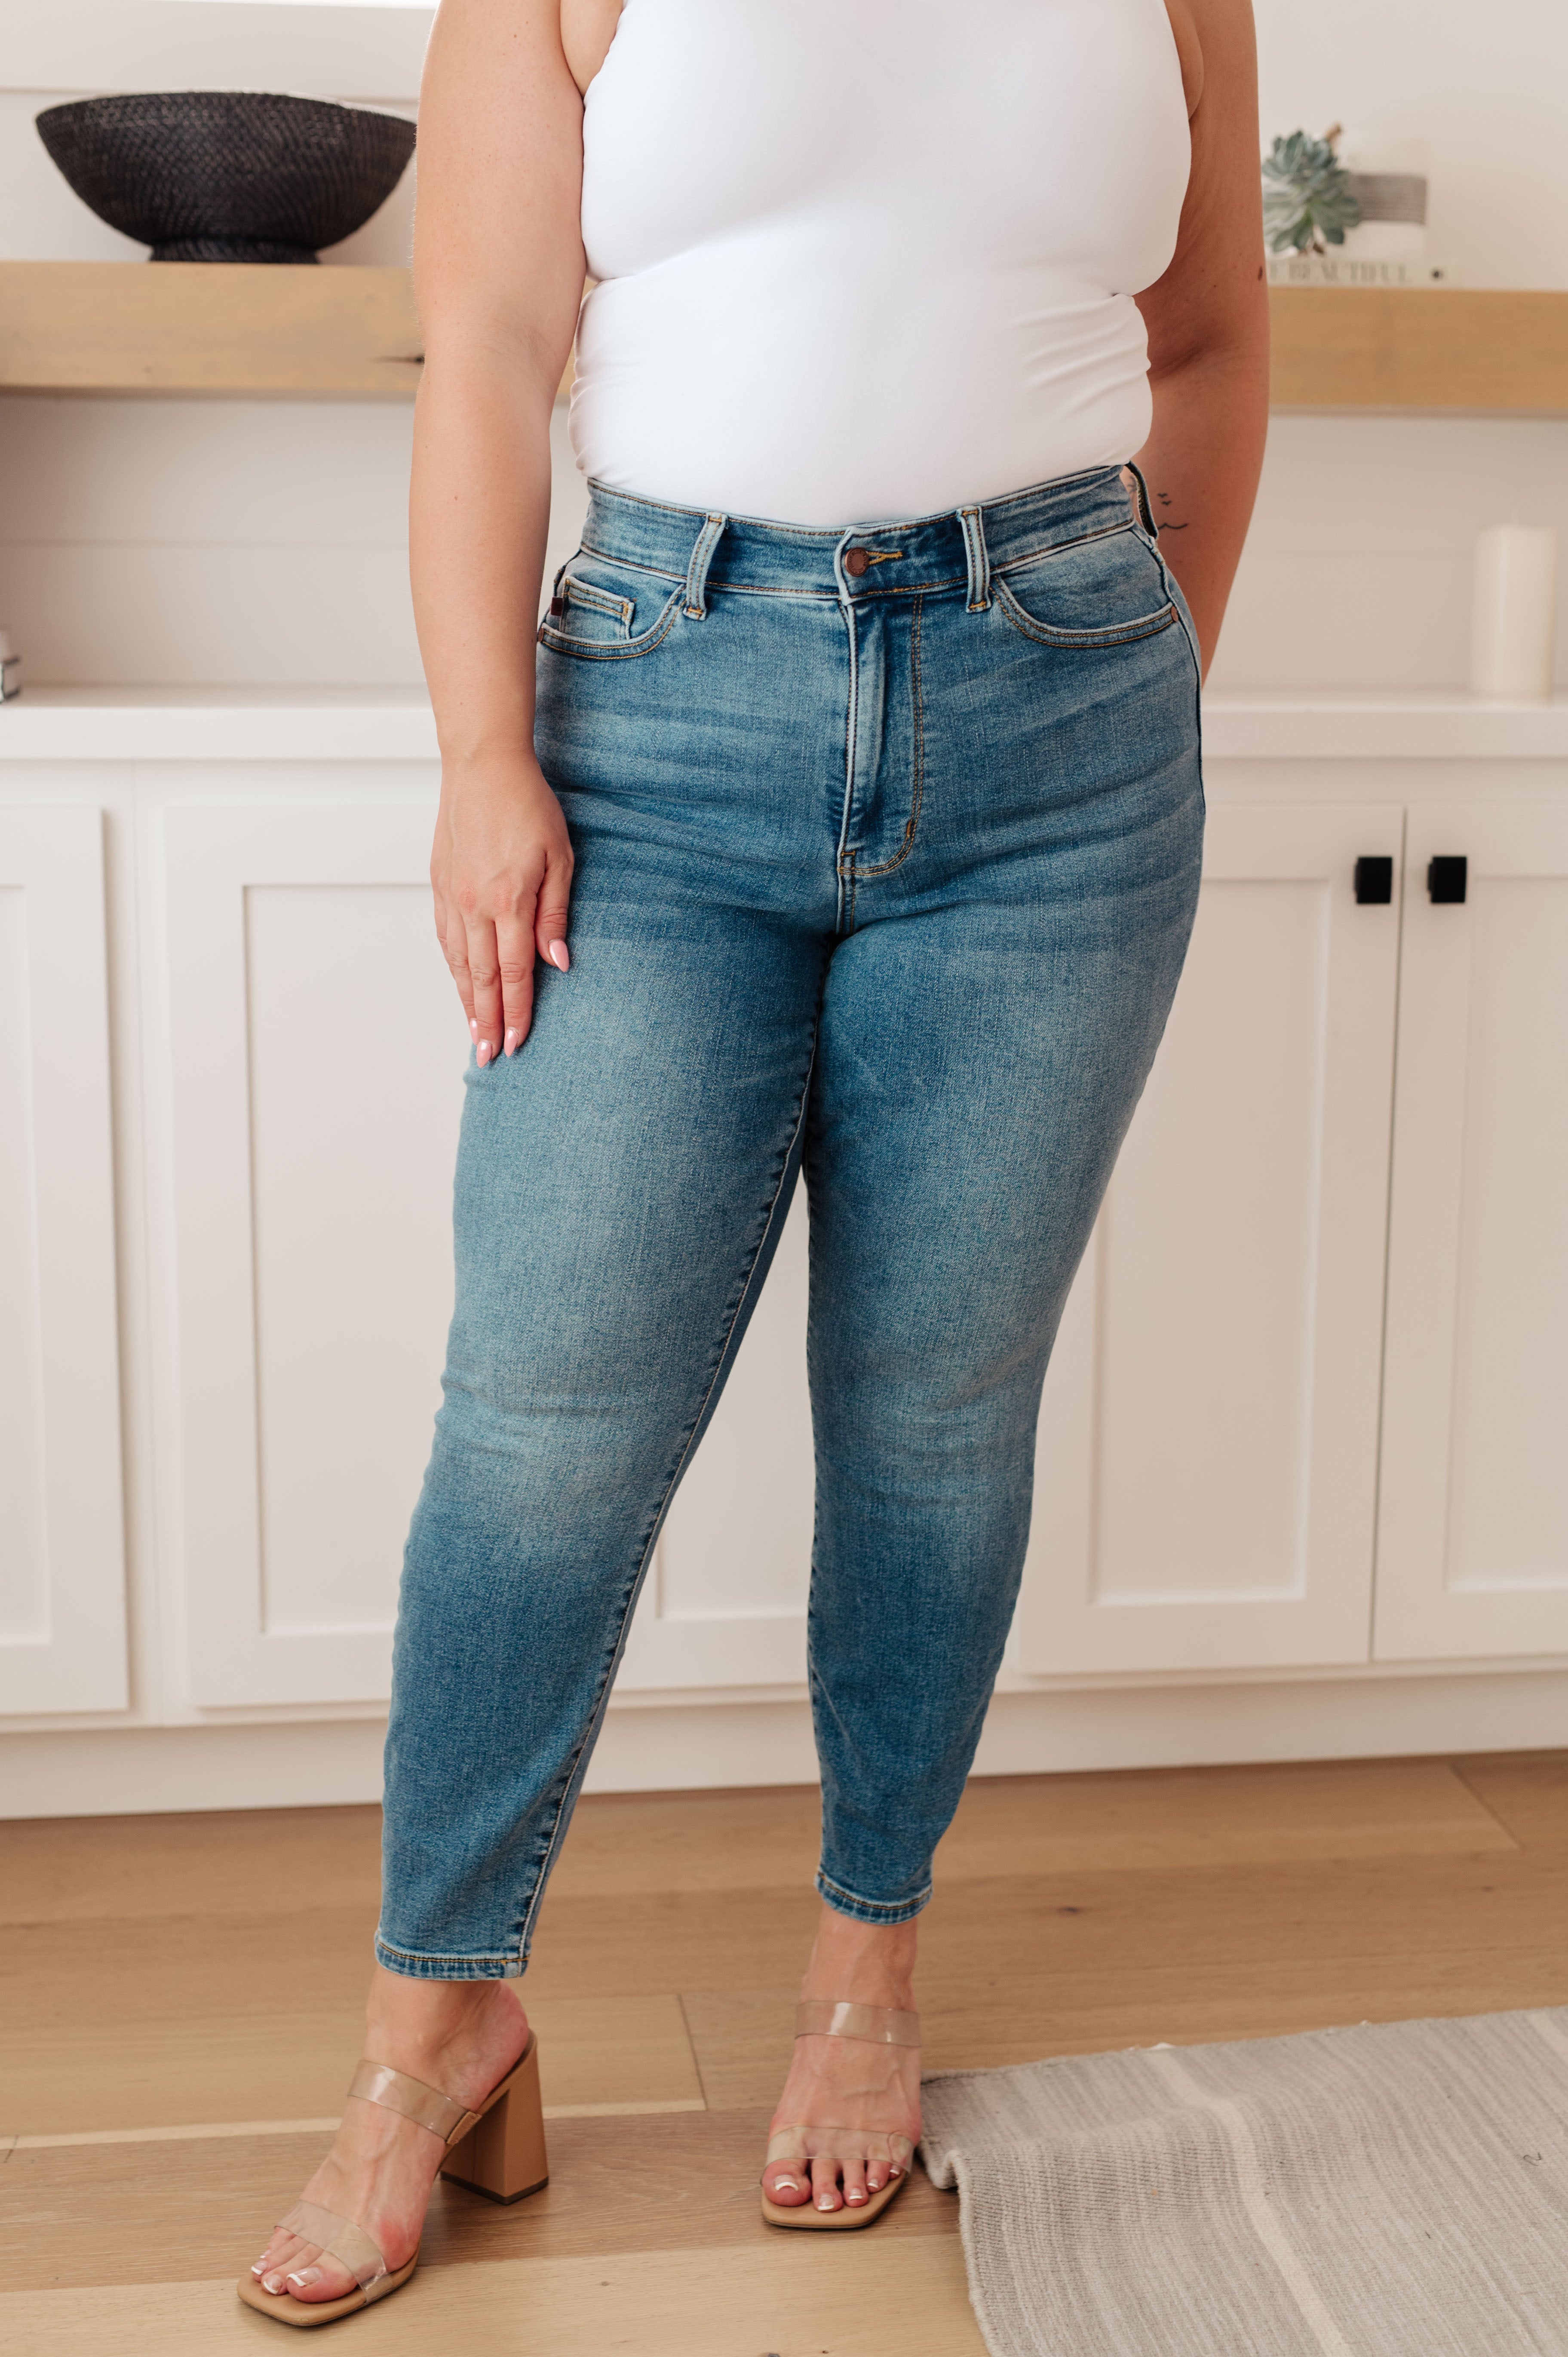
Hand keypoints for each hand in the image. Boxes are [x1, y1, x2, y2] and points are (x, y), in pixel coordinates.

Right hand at [430, 754, 573, 1063]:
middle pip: (482, 979)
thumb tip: (557, 964)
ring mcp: (452, 896)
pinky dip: (454, 969)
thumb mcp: (560, 858)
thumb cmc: (529, 806)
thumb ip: (555, 915)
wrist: (482, 766)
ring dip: (467, 1002)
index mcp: (508, 901)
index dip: (516, 1013)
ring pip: (459, 963)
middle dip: (486, 1022)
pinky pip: (445, 939)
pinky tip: (461, 985)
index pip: (514, 974)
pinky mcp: (439, 885)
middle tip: (488, 1058)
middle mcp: (474, 905)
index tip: (517, 1044)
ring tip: (473, 1033)